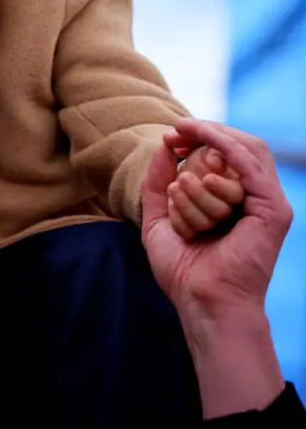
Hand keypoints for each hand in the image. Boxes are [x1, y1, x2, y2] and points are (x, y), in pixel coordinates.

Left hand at [141, 117, 291, 319]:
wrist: (199, 299)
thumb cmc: (182, 267)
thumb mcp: (158, 218)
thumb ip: (158, 182)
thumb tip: (164, 146)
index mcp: (232, 199)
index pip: (224, 152)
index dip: (199, 136)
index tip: (169, 137)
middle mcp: (253, 198)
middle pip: (237, 145)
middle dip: (203, 133)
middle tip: (174, 132)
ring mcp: (267, 203)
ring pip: (238, 158)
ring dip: (202, 163)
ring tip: (180, 177)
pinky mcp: (273, 211)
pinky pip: (251, 167)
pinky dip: (226, 150)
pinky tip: (203, 147)